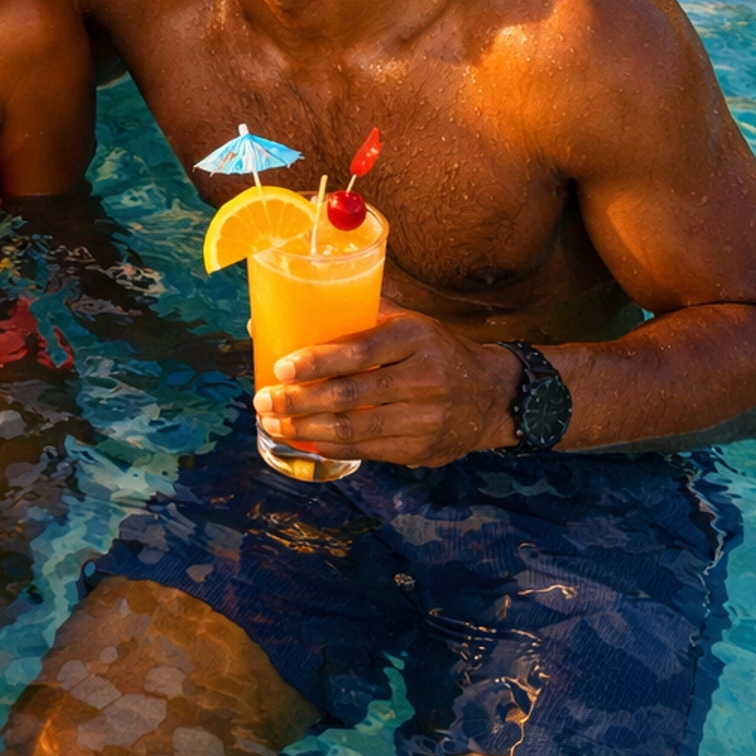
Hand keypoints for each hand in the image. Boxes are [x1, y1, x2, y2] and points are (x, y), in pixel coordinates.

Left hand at [252, 309, 522, 469]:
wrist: (491, 395)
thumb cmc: (434, 350)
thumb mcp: (410, 322)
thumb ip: (360, 312)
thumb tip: (286, 305)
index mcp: (416, 336)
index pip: (360, 349)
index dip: (317, 361)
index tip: (280, 366)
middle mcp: (424, 377)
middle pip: (350, 393)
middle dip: (299, 400)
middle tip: (264, 400)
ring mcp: (425, 418)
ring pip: (354, 428)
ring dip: (307, 429)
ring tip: (274, 424)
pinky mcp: (422, 450)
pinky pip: (367, 450)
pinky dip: (332, 447)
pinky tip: (307, 442)